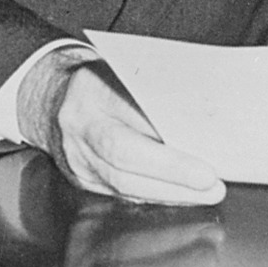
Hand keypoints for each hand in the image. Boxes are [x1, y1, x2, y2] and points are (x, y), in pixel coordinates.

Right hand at [21, 48, 223, 204]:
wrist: (55, 98)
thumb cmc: (102, 79)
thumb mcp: (127, 71)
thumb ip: (157, 90)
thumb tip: (205, 118)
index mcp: (92, 94)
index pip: (130, 124)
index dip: (167, 155)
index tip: (204, 167)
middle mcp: (80, 130)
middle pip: (125, 163)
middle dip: (174, 179)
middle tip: (212, 186)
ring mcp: (77, 159)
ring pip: (124, 186)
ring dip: (170, 193)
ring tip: (206, 194)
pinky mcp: (83, 179)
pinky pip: (122, 194)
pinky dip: (156, 195)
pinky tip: (182, 196)